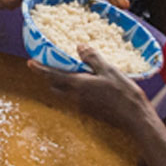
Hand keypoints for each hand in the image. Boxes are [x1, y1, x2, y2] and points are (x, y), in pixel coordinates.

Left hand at [33, 44, 158, 134]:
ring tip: (74, 71)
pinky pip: (77, 99)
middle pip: (56, 86)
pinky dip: (77, 90)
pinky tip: (90, 84)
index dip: (40, 69)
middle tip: (54, 65)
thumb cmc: (124, 94)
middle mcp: (76, 97)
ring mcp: (83, 107)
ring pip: (66, 94)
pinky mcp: (90, 112)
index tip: (30, 63)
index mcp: (78, 85)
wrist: (135, 118)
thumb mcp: (109, 70)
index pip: (53, 76)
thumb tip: (79, 46)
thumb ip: (92, 58)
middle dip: (51, 77)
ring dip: (65, 84)